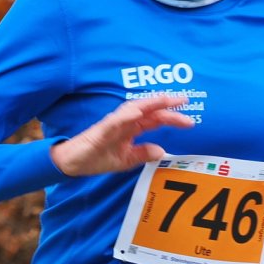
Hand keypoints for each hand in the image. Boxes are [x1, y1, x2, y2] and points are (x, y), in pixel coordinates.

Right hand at [49, 93, 193, 176]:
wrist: (72, 163)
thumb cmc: (97, 157)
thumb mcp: (126, 160)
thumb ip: (143, 153)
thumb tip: (162, 150)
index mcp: (131, 128)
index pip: (155, 119)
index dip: (172, 118)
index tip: (190, 122)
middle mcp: (124, 122)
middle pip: (148, 109)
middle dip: (165, 103)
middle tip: (184, 100)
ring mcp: (112, 124)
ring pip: (133, 108)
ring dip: (149, 103)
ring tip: (165, 100)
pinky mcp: (101, 130)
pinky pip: (115, 120)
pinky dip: (127, 115)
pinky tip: (138, 112)